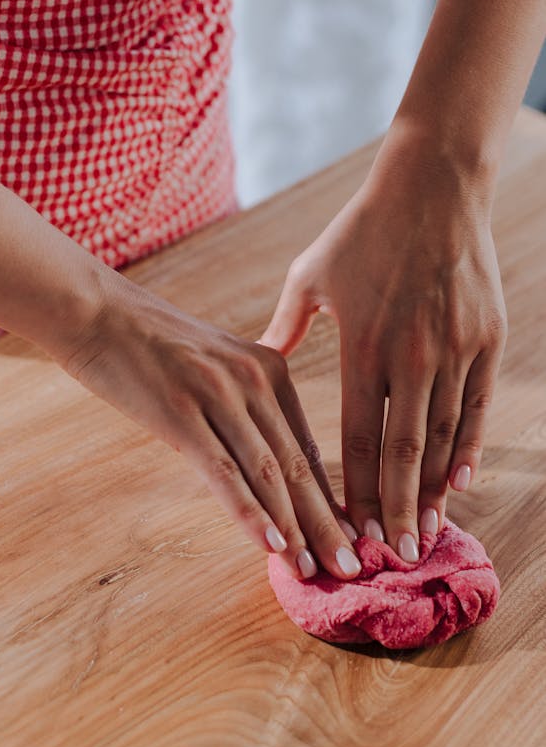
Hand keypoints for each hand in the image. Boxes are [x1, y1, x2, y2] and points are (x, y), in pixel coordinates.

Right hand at [63, 276, 362, 580]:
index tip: (349, 539)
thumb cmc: (147, 343)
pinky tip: (270, 547)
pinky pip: (223, 471)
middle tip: (352, 569)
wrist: (94, 310)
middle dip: (326, 523)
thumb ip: (241, 401)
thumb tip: (260, 458)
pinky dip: (250, 513)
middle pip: (297, 464)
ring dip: (295, 529)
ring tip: (315, 571)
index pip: (305, 446)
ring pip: (268, 473)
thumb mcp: (212, 361)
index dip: (329, 499)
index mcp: (268, 367)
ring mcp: (218, 394)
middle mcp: (254, 379)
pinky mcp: (181, 412)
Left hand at [257, 129, 507, 562]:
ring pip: (444, 438)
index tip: (348, 529)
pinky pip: (478, 407)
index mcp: (360, 348)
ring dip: (433, 491)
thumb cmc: (362, 233)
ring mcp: (453, 351)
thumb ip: (286, 325)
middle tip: (393, 556)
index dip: (351, 490)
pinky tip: (460, 482)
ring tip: (425, 532)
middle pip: (401, 453)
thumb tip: (261, 357)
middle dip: (394, 510)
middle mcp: (409, 358)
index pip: (353, 438)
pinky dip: (470, 448)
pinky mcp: (485, 340)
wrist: (432, 190)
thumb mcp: (311, 275)